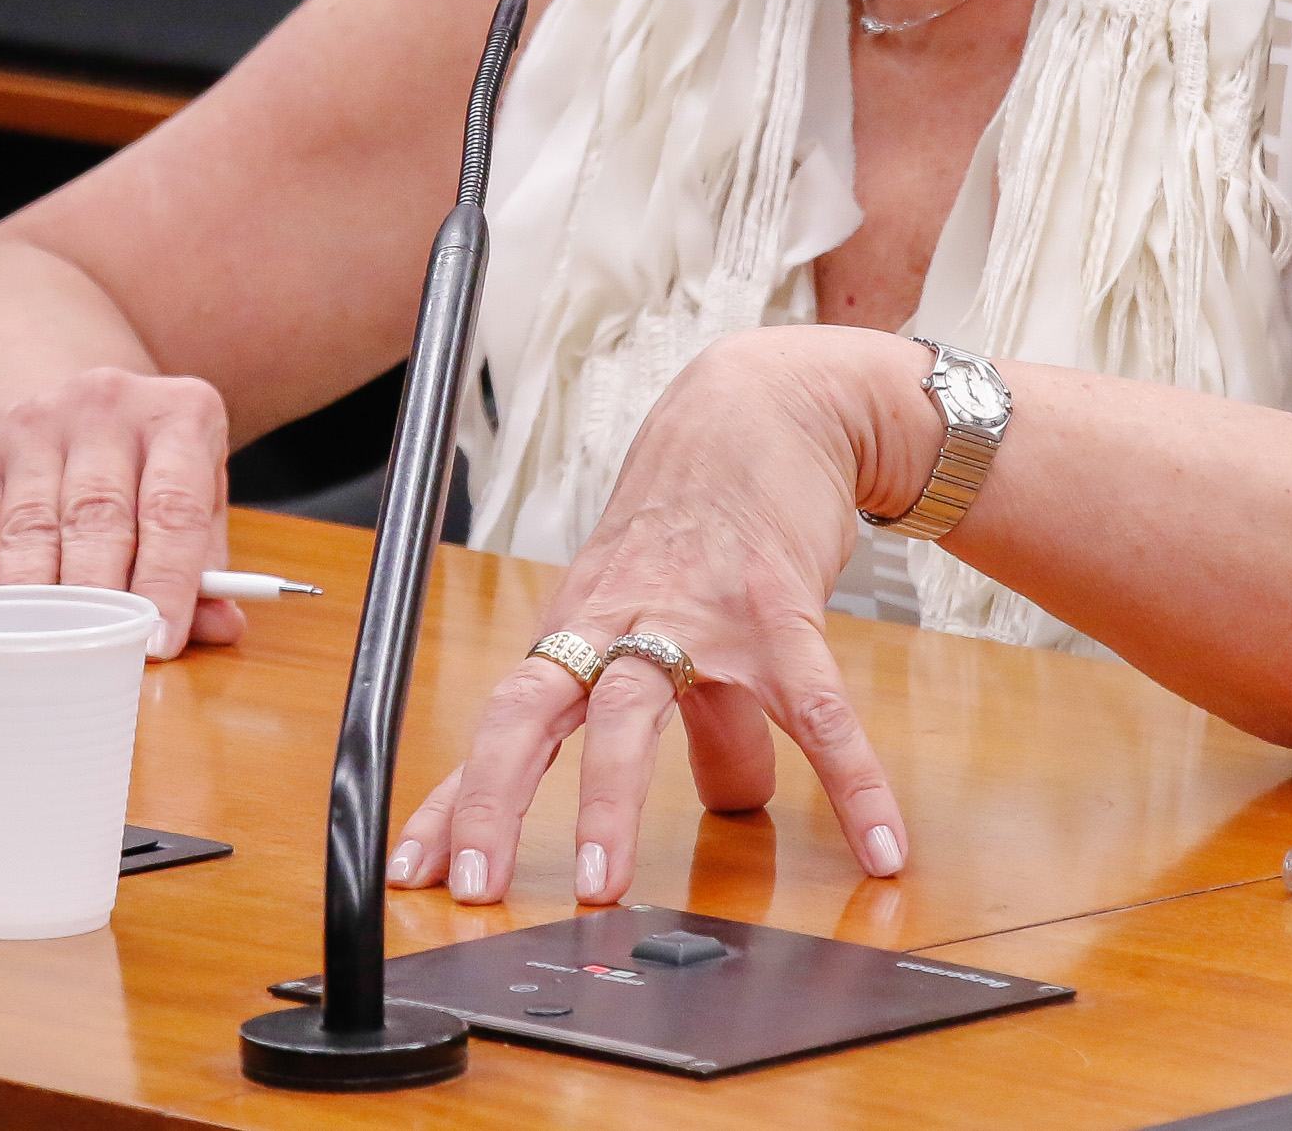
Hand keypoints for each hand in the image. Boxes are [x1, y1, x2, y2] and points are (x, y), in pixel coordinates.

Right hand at [0, 365, 241, 654]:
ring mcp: (37, 424)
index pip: (173, 507)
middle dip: (98, 597)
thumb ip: (207, 566)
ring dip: (35, 600)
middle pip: (97, 516)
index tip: (159, 642)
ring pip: (31, 527)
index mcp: (178, 414)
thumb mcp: (199, 499)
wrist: (80, 405)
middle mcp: (106, 407)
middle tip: (98, 652)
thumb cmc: (152, 469)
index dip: (167, 582)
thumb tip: (220, 626)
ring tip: (42, 652)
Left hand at [388, 326, 936, 905]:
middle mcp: (618, 622)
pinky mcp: (777, 609)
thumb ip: (702, 719)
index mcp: (580, 627)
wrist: (764, 404)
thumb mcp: (674, 611)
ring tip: (605, 887)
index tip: (413, 870)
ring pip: (635, 711)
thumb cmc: (700, 513)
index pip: (501, 721)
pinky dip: (849, 783)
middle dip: (495, 797)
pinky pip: (813, 710)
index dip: (455, 798)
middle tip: (477, 886)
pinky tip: (878, 846)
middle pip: (532, 709)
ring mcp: (695, 616)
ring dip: (612, 800)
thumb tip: (731, 807)